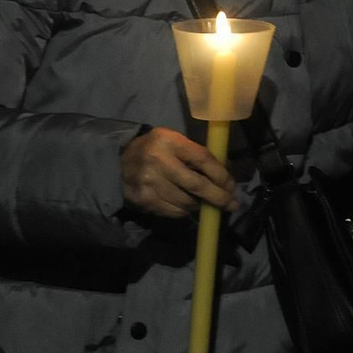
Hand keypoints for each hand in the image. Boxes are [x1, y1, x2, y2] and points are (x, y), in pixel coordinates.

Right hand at [120, 127, 237, 217]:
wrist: (120, 159)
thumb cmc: (157, 148)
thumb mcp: (175, 141)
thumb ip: (196, 154)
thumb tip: (225, 173)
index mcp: (170, 141)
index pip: (203, 159)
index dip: (221, 175)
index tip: (232, 186)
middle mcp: (159, 161)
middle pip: (196, 185)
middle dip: (218, 197)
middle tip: (231, 205)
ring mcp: (149, 182)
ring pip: (185, 202)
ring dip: (200, 205)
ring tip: (207, 203)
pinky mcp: (142, 199)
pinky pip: (172, 211)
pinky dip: (184, 211)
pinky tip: (188, 206)